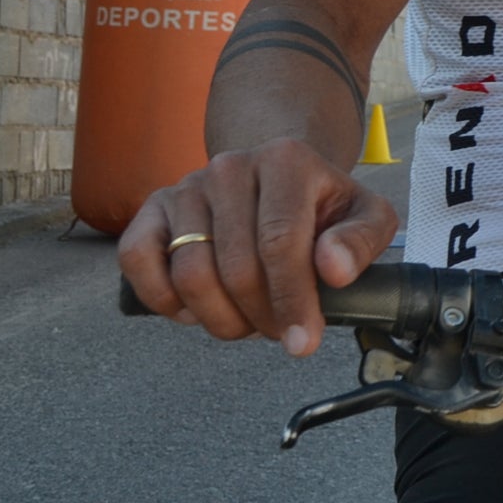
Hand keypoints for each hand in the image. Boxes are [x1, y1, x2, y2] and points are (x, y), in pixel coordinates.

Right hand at [117, 136, 399, 355]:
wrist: (276, 176)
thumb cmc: (322, 205)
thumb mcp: (364, 215)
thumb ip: (361, 240)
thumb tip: (334, 271)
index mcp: (285, 161)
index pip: (280, 242)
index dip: (291, 300)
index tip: (302, 342)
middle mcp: (230, 167)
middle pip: (236, 267)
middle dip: (260, 316)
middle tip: (277, 330)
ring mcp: (186, 187)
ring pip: (190, 274)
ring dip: (219, 318)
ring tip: (246, 321)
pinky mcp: (152, 208)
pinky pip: (138, 262)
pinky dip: (164, 300)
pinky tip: (197, 310)